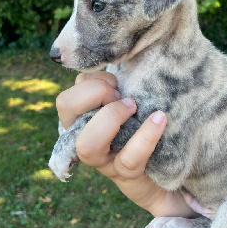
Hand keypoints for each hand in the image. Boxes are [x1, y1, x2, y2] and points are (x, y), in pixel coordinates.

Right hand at [56, 71, 195, 217]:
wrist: (161, 167)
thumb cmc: (139, 124)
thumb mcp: (124, 100)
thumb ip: (117, 83)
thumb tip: (126, 53)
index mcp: (80, 119)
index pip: (67, 95)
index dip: (91, 82)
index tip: (117, 83)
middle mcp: (83, 138)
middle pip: (65, 107)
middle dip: (95, 91)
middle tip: (121, 94)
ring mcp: (103, 159)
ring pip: (87, 144)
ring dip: (111, 115)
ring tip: (134, 106)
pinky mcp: (126, 174)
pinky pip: (130, 157)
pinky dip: (146, 135)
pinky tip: (159, 118)